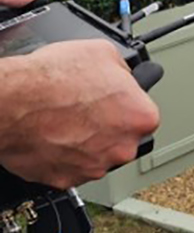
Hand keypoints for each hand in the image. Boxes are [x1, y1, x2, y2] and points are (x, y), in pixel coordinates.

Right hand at [0, 40, 160, 188]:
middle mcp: (123, 148)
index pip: (143, 112)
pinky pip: (70, 167)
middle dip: (107, 124)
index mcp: (141, 117)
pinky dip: (62, 155)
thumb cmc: (53, 79)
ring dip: (85, 141)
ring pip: (96, 154)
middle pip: (122, 137)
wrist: (12, 103)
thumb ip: (123, 71)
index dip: (124, 102)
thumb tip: (123, 75)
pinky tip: (51, 135)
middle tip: (84, 108)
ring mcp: (95, 167)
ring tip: (63, 119)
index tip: (111, 98)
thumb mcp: (103, 52)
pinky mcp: (66, 180)